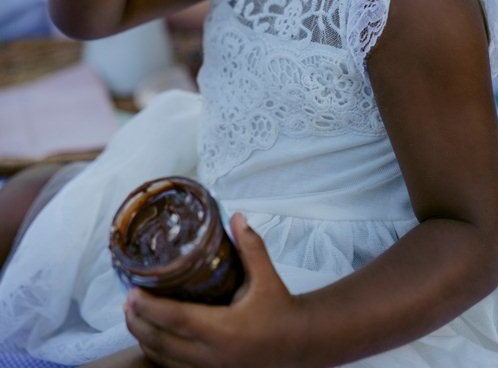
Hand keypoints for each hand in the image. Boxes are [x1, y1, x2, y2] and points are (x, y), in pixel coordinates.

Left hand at [125, 213, 308, 367]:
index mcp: (224, 330)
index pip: (177, 320)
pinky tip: (152, 337)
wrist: (299, 344)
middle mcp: (212, 355)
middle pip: (162, 343)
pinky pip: (175, 367)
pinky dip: (158, 352)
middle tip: (126, 300)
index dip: (150, 308)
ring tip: (132, 316)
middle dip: (138, 322)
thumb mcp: (267, 276)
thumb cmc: (281, 309)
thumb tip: (236, 216)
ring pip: (164, 359)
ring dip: (144, 338)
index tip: (132, 293)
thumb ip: (250, 246)